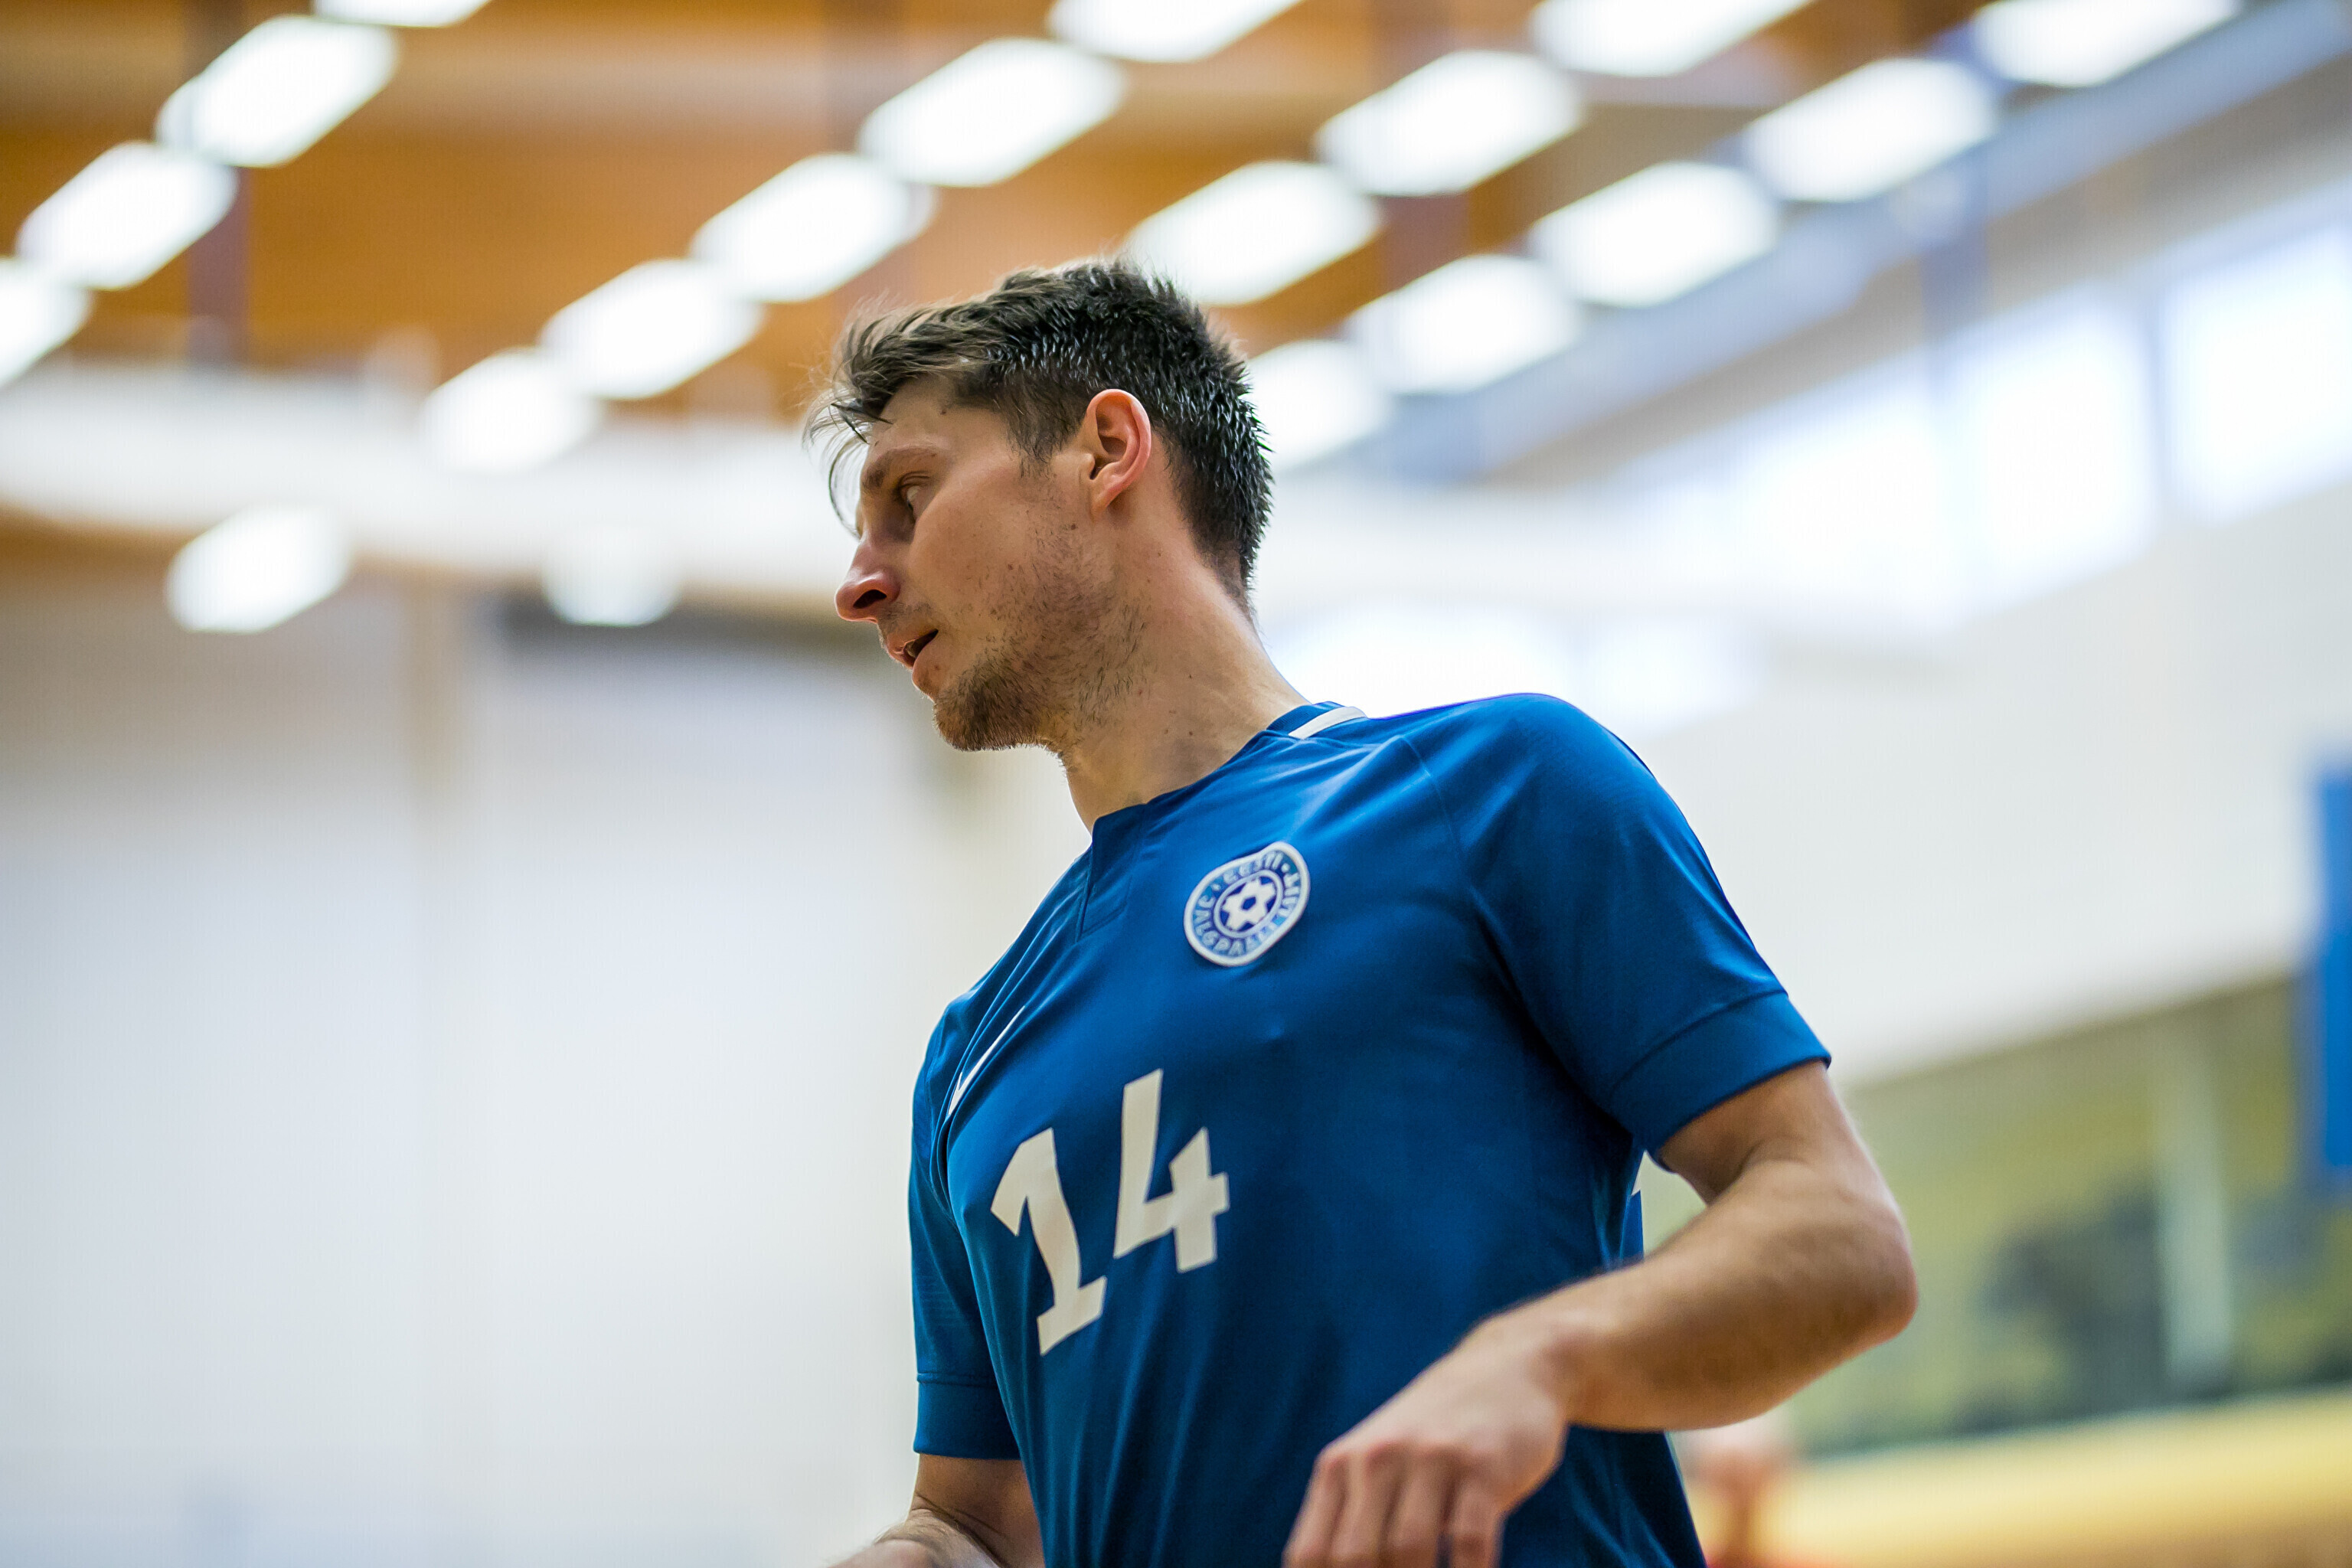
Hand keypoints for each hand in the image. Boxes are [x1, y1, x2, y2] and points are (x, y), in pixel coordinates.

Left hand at [1285, 1310, 1571, 1567]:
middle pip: (1356, 1558)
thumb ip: (1352, 1517)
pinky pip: (1470, 1542)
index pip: (1311, 1555)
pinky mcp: (1484, 1466)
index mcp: (1341, 1467)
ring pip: (1408, 1552)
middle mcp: (1378, 1458)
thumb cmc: (1432, 1437)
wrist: (1505, 1369)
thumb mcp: (1378, 1462)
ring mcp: (1432, 1459)